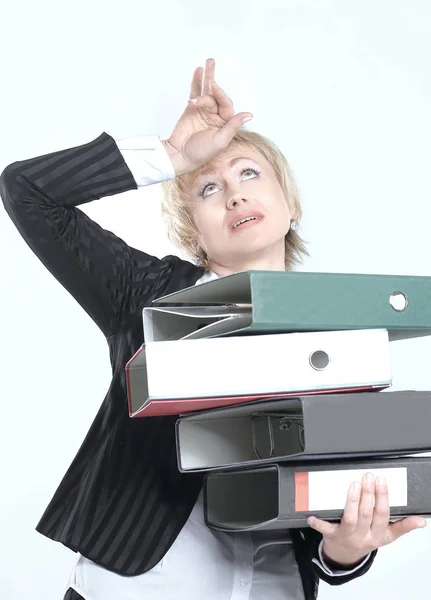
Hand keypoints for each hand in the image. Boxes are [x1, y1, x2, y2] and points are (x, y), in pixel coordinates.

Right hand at [162, 58, 252, 175]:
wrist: (180, 155)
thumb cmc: (201, 153)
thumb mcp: (220, 141)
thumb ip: (233, 126)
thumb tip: (248, 115)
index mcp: (225, 124)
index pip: (226, 104)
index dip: (221, 94)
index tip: (214, 87)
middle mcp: (216, 116)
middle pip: (216, 94)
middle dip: (213, 80)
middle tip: (211, 63)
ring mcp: (203, 111)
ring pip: (206, 91)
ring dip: (207, 77)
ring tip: (208, 62)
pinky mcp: (191, 110)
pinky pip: (195, 93)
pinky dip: (196, 82)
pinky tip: (198, 71)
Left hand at [308, 472, 426, 566]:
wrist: (346, 555)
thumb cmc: (366, 539)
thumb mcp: (387, 535)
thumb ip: (403, 526)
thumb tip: (421, 521)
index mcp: (378, 535)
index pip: (383, 515)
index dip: (383, 497)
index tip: (382, 481)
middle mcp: (363, 536)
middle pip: (367, 514)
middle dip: (368, 494)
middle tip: (368, 476)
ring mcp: (347, 536)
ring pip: (350, 518)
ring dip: (352, 501)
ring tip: (353, 485)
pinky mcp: (331, 535)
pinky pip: (324, 529)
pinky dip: (318, 522)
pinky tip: (313, 514)